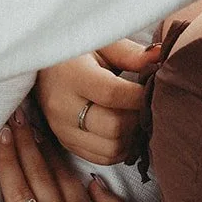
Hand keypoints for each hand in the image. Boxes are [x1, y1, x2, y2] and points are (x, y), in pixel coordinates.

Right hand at [36, 39, 159, 164]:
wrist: (41, 67)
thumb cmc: (75, 51)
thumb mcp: (101, 43)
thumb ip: (130, 53)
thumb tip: (161, 55)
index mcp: (72, 76)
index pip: (113, 94)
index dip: (139, 95)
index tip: (152, 87)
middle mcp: (63, 106)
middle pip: (114, 127)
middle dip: (137, 118)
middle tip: (147, 105)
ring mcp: (62, 129)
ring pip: (111, 148)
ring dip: (132, 137)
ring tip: (136, 117)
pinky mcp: (65, 143)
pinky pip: (101, 158)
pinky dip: (120, 148)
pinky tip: (125, 130)